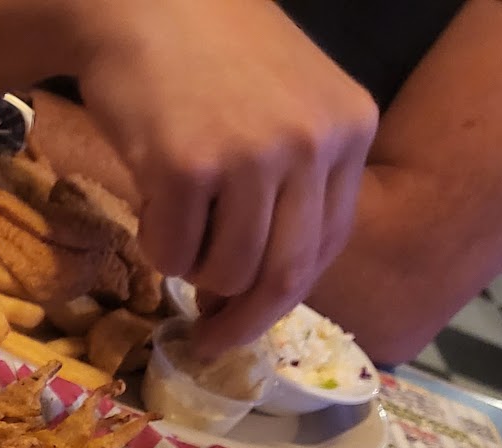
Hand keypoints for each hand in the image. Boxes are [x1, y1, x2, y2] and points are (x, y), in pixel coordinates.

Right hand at [66, 0, 376, 354]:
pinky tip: (150, 201)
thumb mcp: (288, 100)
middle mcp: (312, 142)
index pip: (329, 244)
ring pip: (226, 271)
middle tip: (211, 342)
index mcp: (351, 127)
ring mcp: (252, 155)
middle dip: (244, 321)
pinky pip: (172, 253)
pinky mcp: (188, 167)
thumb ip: (297, 176)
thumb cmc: (209, 51)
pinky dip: (154, 245)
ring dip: (192, 270)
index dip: (285, 296)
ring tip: (173, 223)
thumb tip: (264, 283)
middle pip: (286, 273)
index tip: (251, 321)